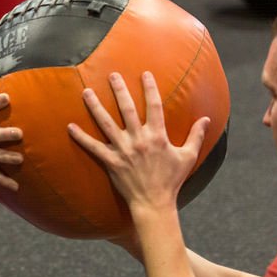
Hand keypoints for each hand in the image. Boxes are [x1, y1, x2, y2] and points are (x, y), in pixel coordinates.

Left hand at [68, 71, 208, 215]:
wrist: (155, 203)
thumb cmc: (172, 180)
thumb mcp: (188, 157)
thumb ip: (196, 136)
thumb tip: (207, 119)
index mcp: (157, 136)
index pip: (154, 106)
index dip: (150, 88)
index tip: (145, 73)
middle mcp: (139, 139)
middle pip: (127, 109)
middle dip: (119, 90)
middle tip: (112, 74)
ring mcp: (123, 150)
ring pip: (106, 123)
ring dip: (95, 107)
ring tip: (86, 91)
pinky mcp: (111, 162)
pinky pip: (93, 147)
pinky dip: (81, 137)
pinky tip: (69, 126)